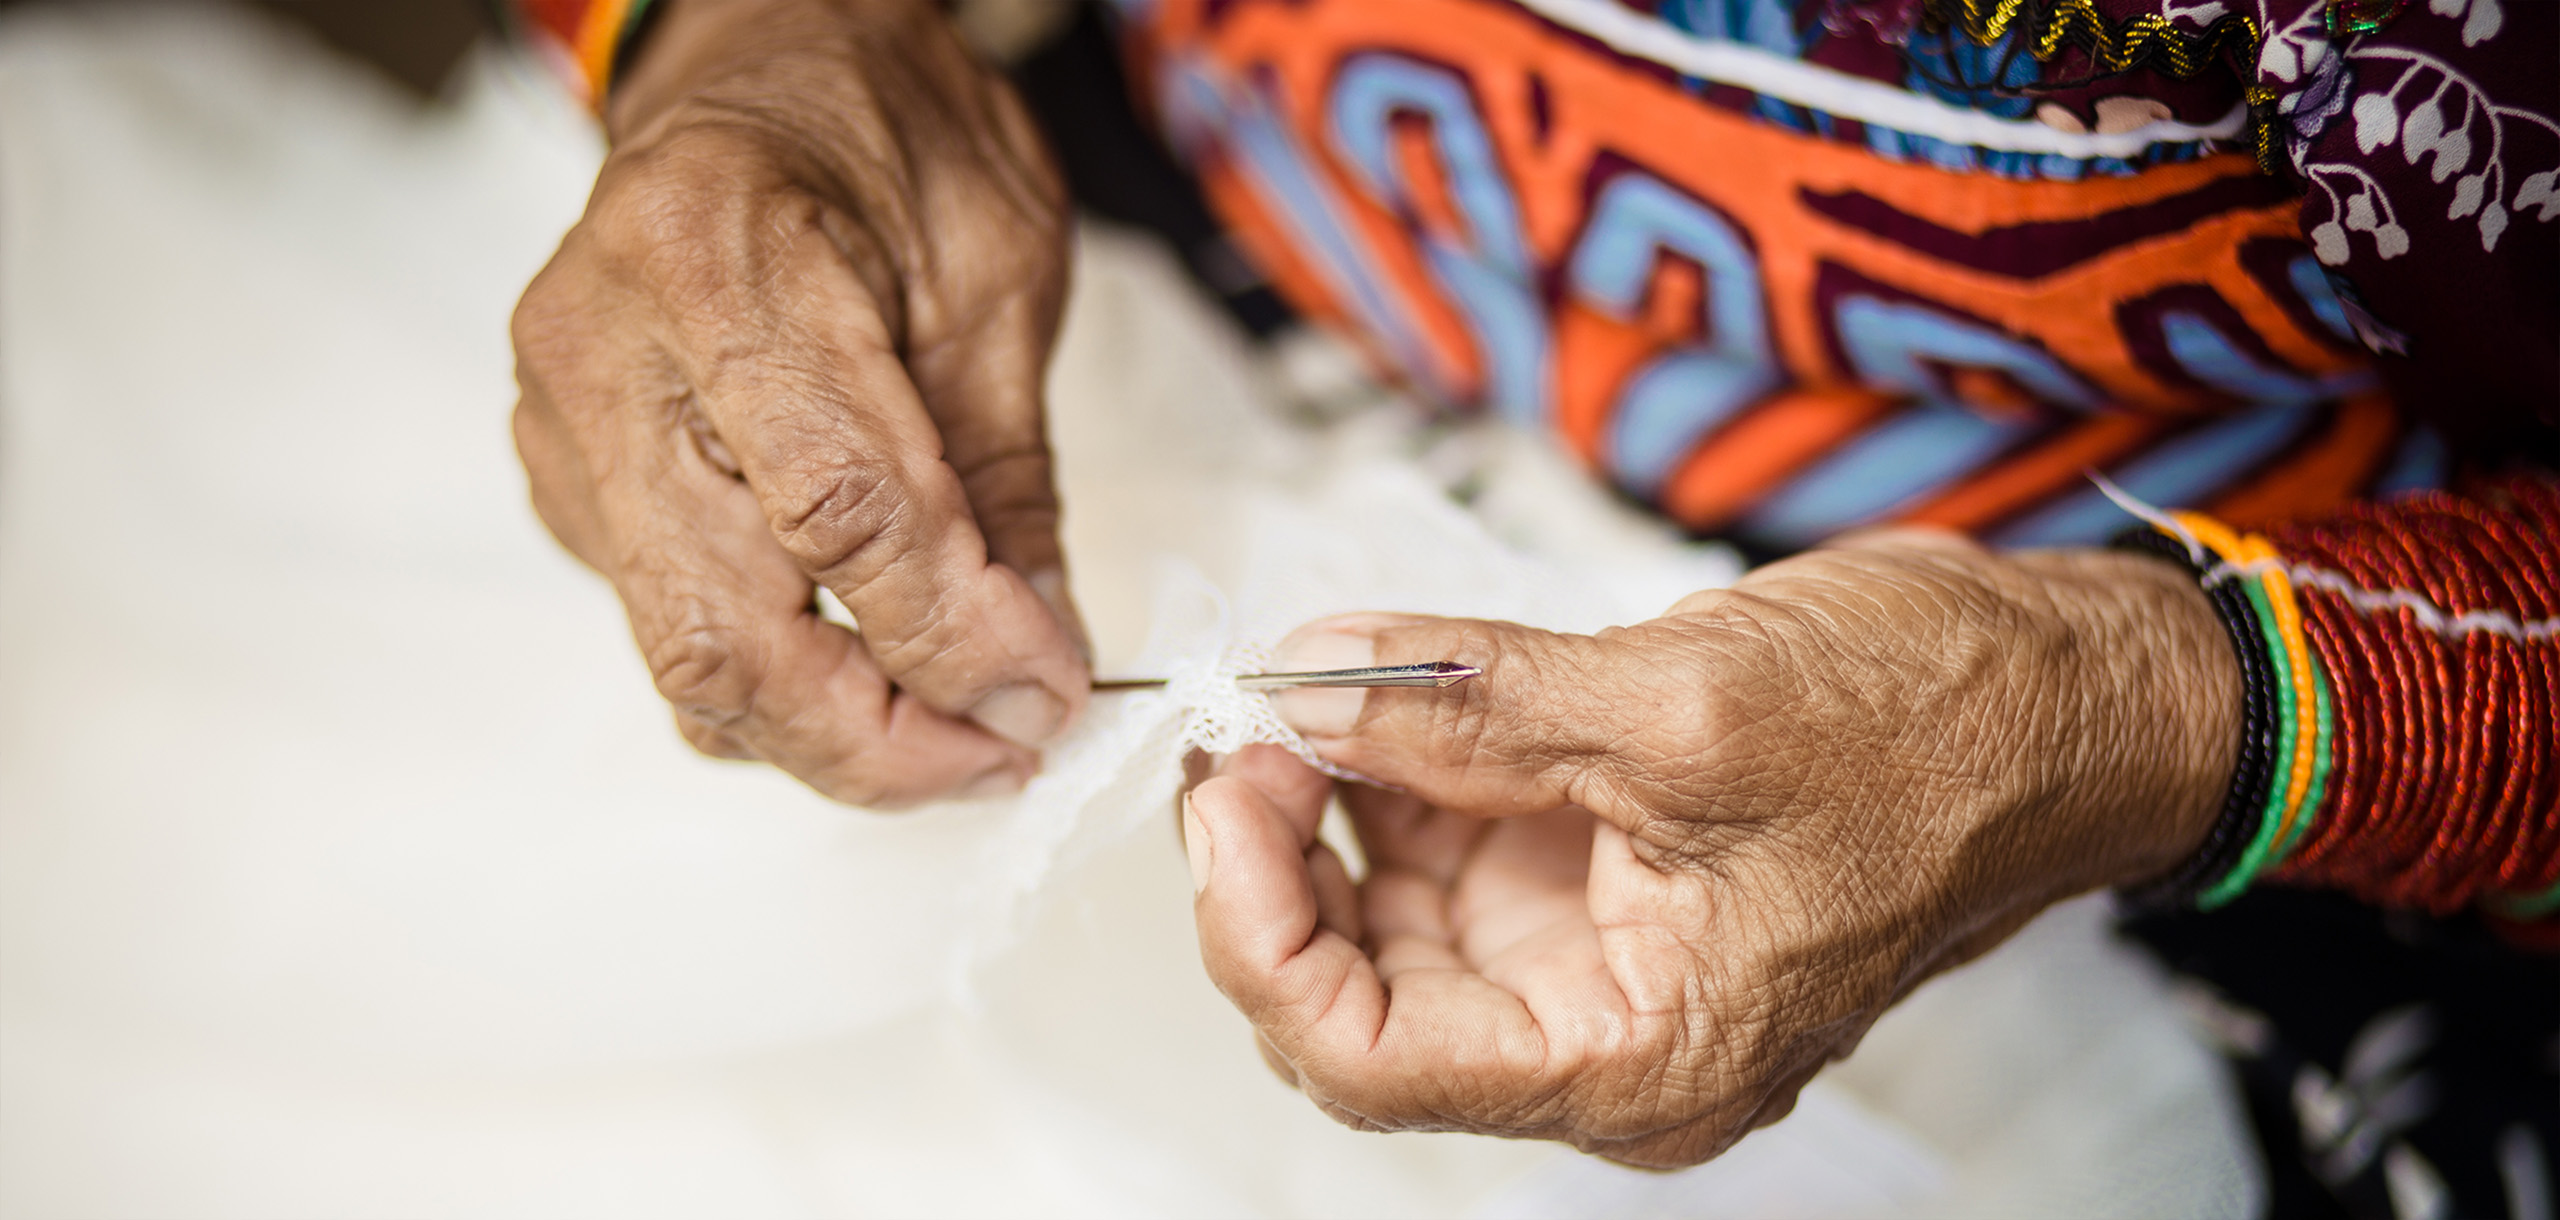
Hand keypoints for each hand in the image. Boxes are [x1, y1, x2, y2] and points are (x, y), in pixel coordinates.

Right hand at [510, 0, 1084, 804]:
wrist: (765, 69)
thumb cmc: (884, 134)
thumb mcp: (996, 273)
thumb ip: (1006, 476)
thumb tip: (1034, 661)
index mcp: (713, 255)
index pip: (834, 507)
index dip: (951, 632)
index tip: (1047, 691)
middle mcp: (603, 351)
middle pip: (725, 628)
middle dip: (880, 738)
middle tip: (1004, 755)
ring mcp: (563, 426)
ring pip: (687, 660)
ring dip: (835, 737)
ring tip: (960, 740)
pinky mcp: (567, 481)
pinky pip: (673, 631)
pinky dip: (784, 686)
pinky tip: (878, 675)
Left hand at [1183, 530, 2238, 1165]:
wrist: (2069, 691)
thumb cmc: (1944, 728)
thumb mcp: (1686, 706)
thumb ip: (1472, 706)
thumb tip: (1306, 689)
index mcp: (1640, 1058)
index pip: (1365, 1057)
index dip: (1259, 928)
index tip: (1229, 787)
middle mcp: (1606, 1033)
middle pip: (1359, 991)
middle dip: (1280, 858)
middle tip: (1252, 719)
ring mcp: (1598, 952)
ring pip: (1392, 910)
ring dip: (1333, 799)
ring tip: (1314, 681)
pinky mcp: (1603, 870)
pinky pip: (1454, 839)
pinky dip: (1399, 761)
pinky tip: (1385, 682)